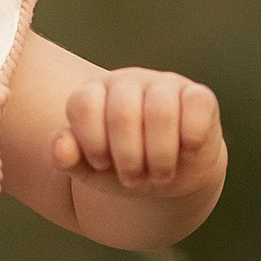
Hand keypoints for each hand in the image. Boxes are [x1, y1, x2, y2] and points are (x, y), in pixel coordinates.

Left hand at [53, 68, 223, 197]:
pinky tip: (186, 151)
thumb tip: (60, 149)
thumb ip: (68, 159)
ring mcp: (165, 84)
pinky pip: (196, 105)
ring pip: (161, 111)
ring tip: (159, 174)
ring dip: (159, 156)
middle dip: (127, 158)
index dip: (92, 143)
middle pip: (122, 113)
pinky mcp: (199, 94)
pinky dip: (190, 138)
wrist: (170, 177)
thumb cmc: (123, 168)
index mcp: (95, 93)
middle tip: (133, 179)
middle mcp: (127, 82)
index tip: (101, 164)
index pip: (83, 104)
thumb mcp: (91, 171)